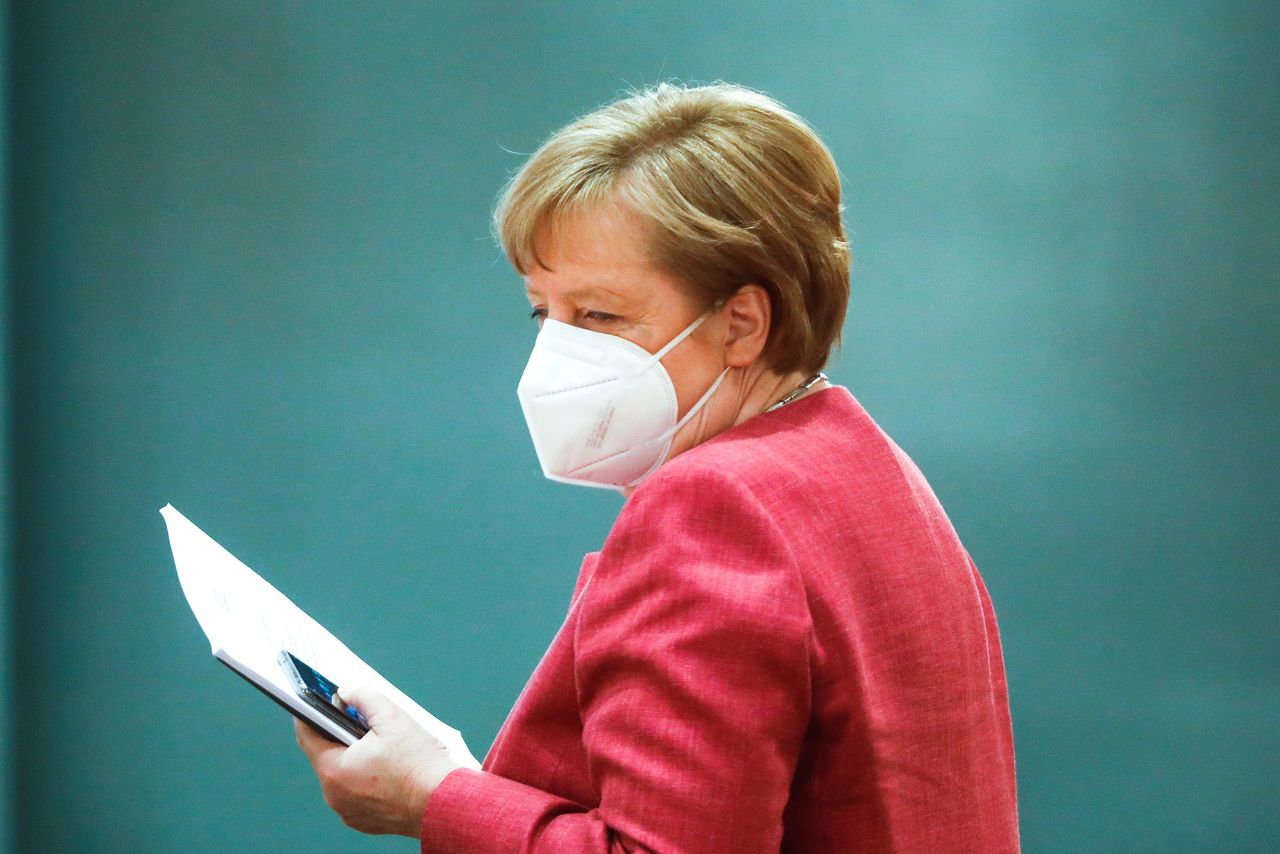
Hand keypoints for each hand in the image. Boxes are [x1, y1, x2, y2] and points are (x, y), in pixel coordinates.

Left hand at [294, 684, 461, 836]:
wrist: (445, 803)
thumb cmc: (420, 763)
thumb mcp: (392, 716)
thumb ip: (364, 696)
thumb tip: (347, 691)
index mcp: (334, 770)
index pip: (307, 734)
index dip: (310, 713)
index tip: (316, 700)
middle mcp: (334, 795)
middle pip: (328, 754)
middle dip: (342, 734)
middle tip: (364, 721)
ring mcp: (349, 811)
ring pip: (344, 774)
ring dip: (356, 757)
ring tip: (382, 746)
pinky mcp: (365, 821)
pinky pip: (357, 793)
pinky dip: (367, 779)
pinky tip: (389, 768)